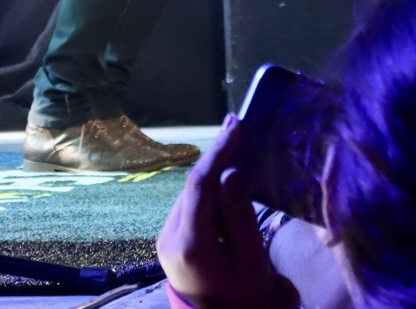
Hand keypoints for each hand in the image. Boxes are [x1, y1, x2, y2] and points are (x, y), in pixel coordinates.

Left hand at [158, 118, 298, 308]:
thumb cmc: (244, 298)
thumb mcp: (251, 261)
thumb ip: (240, 216)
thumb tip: (231, 172)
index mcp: (189, 244)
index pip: (201, 185)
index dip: (218, 151)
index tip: (236, 124)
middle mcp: (168, 237)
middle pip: (193, 187)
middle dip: (216, 158)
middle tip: (240, 129)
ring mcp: (164, 240)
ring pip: (190, 195)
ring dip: (212, 175)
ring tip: (236, 148)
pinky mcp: (168, 243)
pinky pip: (189, 208)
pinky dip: (207, 194)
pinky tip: (225, 184)